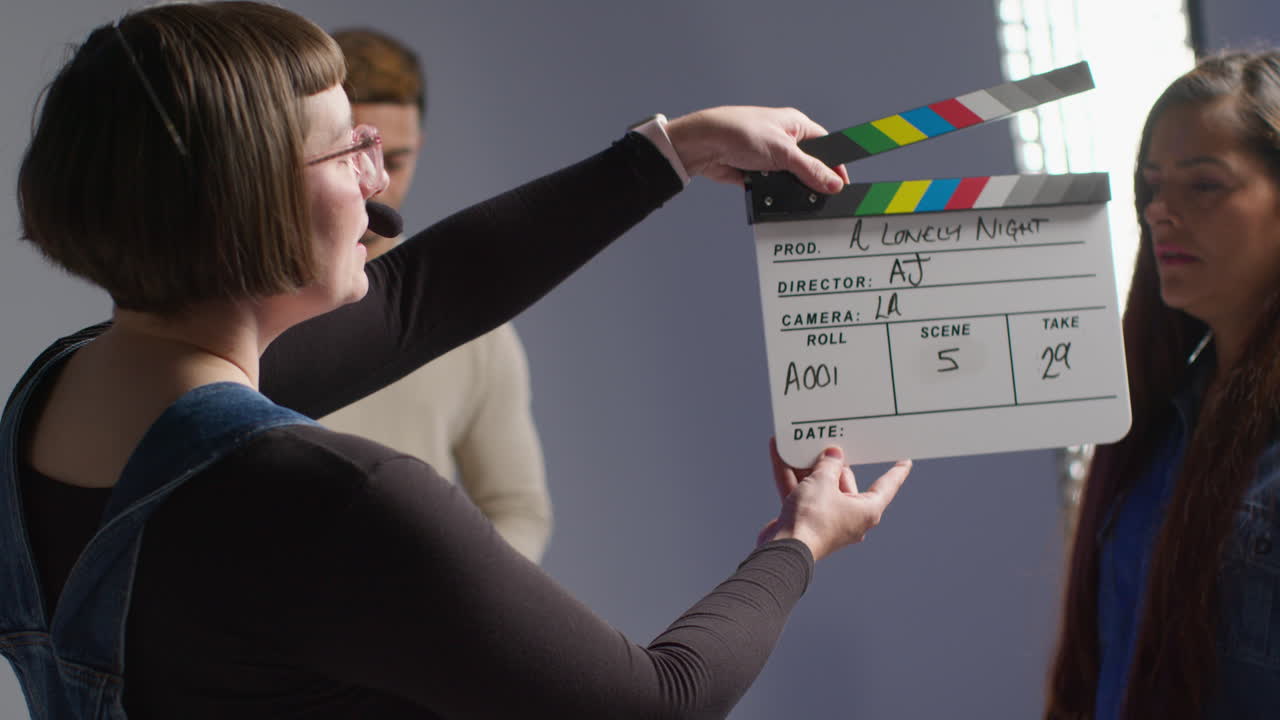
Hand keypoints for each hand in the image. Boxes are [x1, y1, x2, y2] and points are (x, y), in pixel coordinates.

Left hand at [665, 106, 850, 193]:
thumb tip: (833, 183)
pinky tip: (773, 197)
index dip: (835, 164)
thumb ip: (810, 169)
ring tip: (795, 196)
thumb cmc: (740, 132)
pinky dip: (772, 193)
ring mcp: (769, 157)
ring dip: (790, 187)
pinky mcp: (755, 173)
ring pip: (790, 179)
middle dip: (812, 180)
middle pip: (808, 165)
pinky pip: (771, 188)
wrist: (703, 144)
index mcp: (796, 125)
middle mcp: (784, 140)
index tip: (842, 183)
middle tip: (820, 196)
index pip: (826, 145)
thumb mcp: (783, 151)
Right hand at [759, 439, 909, 561]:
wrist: (784, 549)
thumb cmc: (812, 518)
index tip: (905, 461)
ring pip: (819, 488)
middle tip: (825, 443)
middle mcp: (850, 517)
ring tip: (797, 446)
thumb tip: (833, 454)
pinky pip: (803, 495)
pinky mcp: (807, 522)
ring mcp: (828, 521)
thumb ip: (829, 463)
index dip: (896, 472)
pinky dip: (793, 479)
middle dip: (831, 463)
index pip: (886, 486)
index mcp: (866, 510)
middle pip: (844, 482)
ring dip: (806, 468)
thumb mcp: (822, 481)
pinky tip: (780, 458)